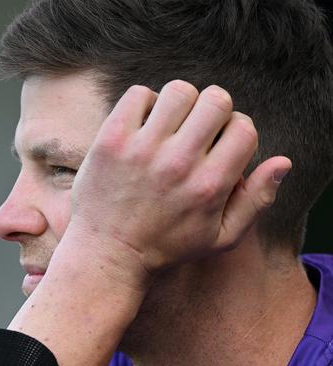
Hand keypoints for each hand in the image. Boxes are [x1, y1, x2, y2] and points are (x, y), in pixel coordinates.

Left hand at [64, 80, 290, 280]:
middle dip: (213, 110)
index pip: (244, 128)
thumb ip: (256, 201)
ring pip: (179, 91)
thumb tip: (283, 162)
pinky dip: (144, 103)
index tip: (219, 143)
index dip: (237, 130)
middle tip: (197, 129)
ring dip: (180, 102)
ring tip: (170, 124)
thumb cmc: (166, 247)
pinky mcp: (111, 140)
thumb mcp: (220, 238)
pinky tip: (144, 124)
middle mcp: (178, 163)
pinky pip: (137, 95)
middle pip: (216, 100)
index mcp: (210, 185)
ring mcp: (142, 149)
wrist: (106, 253)